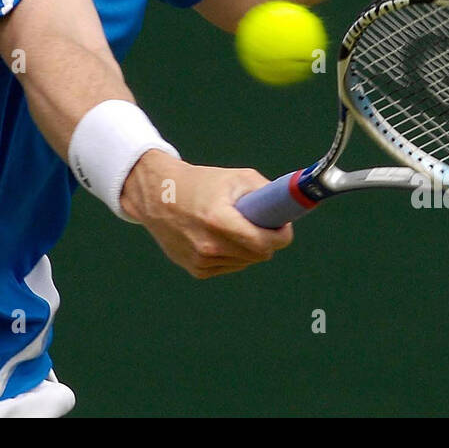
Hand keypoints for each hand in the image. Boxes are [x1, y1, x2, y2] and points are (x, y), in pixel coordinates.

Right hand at [120, 150, 293, 277]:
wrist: (157, 195)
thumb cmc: (201, 183)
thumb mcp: (236, 177)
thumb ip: (266, 192)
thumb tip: (290, 206)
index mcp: (219, 220)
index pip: (265, 242)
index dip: (281, 235)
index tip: (282, 226)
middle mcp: (209, 245)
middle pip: (260, 255)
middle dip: (266, 240)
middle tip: (261, 223)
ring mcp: (201, 261)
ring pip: (246, 262)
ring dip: (248, 248)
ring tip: (234, 226)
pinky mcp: (196, 270)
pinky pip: (230, 266)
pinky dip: (232, 254)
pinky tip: (219, 236)